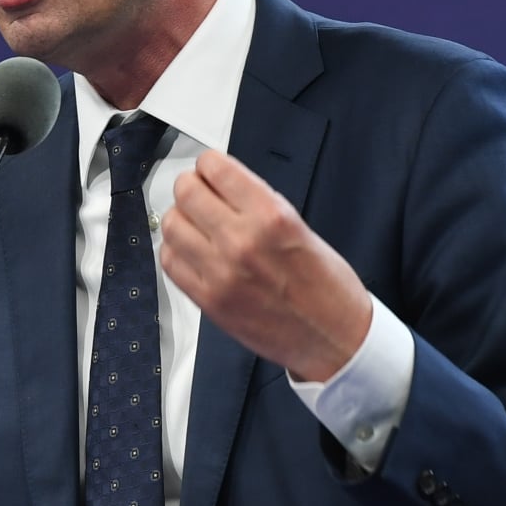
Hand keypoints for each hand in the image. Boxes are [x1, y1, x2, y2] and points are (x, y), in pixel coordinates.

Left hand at [158, 150, 371, 381]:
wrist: (336, 340)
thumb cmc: (327, 286)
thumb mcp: (300, 227)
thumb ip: (256, 204)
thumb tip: (220, 183)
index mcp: (272, 216)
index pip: (215, 168)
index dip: (209, 166)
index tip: (210, 171)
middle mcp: (242, 241)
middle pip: (186, 192)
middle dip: (191, 187)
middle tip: (199, 194)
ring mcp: (220, 273)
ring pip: (171, 225)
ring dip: (181, 219)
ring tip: (197, 226)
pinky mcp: (208, 300)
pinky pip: (170, 261)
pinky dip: (177, 251)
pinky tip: (193, 253)